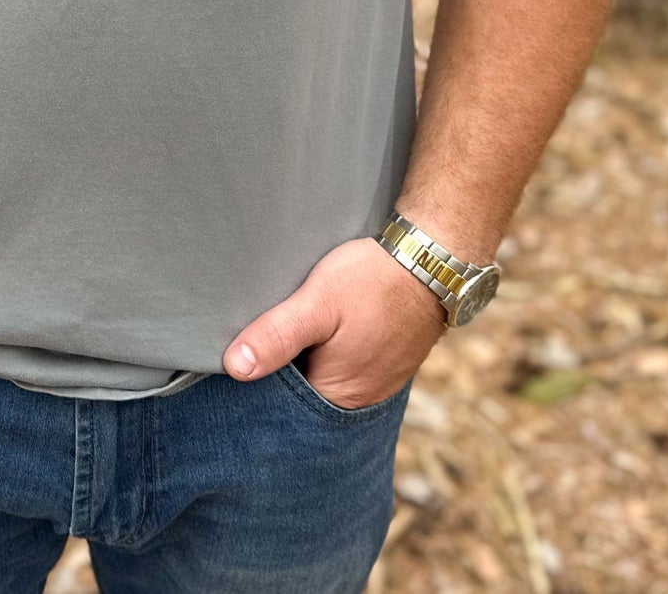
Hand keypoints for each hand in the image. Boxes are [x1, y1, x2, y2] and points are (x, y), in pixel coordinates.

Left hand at [222, 237, 445, 408]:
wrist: (432, 260)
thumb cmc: (373, 280)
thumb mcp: (316, 304)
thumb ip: (277, 335)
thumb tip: (235, 368)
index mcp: (339, 396)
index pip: (285, 408)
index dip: (261, 387)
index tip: (238, 367)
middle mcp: (362, 399)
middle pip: (307, 397)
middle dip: (284, 375)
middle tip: (260, 344)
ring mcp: (380, 381)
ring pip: (328, 380)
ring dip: (309, 363)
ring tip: (290, 337)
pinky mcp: (390, 361)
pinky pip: (350, 368)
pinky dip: (332, 354)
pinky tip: (322, 333)